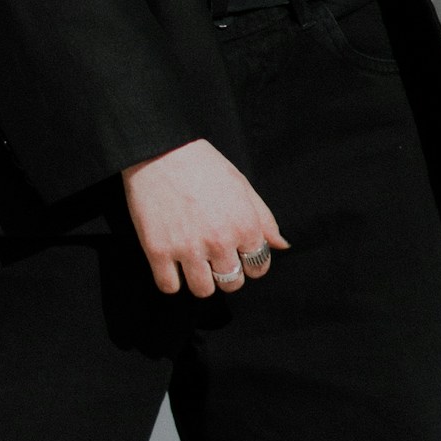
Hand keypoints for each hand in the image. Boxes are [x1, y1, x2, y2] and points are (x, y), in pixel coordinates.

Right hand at [120, 139, 288, 297]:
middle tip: (213, 253)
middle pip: (232, 284)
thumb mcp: (241, 184)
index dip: (249, 261)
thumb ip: (264, 218)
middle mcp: (219, 241)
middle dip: (226, 272)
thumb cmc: (202, 164)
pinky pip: (170, 287)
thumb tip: (281, 246)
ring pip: (203, 291)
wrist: (159, 150)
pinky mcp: (158, 251)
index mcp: (243, 224)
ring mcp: (188, 249)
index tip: (237, 253)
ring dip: (200, 279)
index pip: (258, 267)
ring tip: (193, 258)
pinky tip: (172, 260)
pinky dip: (171, 278)